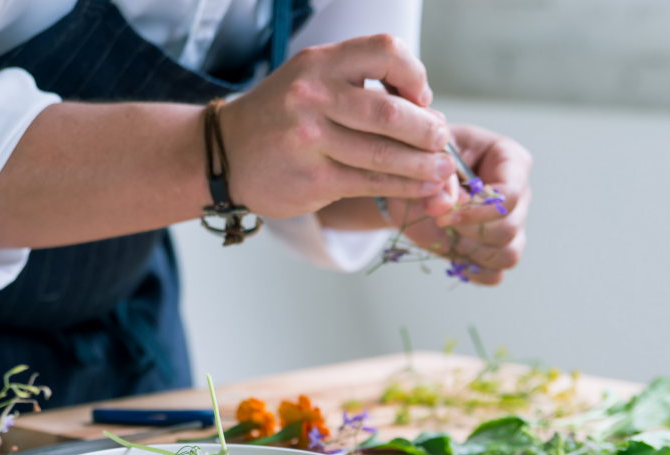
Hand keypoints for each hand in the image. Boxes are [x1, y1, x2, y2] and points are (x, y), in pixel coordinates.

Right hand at [221, 35, 456, 218]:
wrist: (226, 155)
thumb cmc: (281, 117)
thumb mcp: (311, 81)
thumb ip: (361, 88)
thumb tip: (427, 113)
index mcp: (319, 64)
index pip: (385, 52)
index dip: (414, 75)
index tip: (421, 98)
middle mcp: (313, 97)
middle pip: (390, 112)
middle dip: (427, 130)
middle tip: (441, 141)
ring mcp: (311, 140)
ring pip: (384, 154)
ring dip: (424, 165)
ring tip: (443, 171)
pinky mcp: (313, 179)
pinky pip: (371, 183)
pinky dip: (405, 187)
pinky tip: (423, 188)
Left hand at [385, 124, 532, 284]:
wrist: (413, 187)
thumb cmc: (427, 163)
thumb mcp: (426, 158)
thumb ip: (437, 179)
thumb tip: (444, 206)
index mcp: (509, 160)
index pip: (511, 195)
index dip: (477, 211)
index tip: (446, 214)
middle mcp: (517, 194)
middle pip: (511, 227)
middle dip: (470, 231)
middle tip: (441, 221)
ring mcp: (510, 224)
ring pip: (509, 254)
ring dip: (473, 252)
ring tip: (450, 236)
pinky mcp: (494, 250)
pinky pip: (496, 273)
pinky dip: (474, 272)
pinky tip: (455, 256)